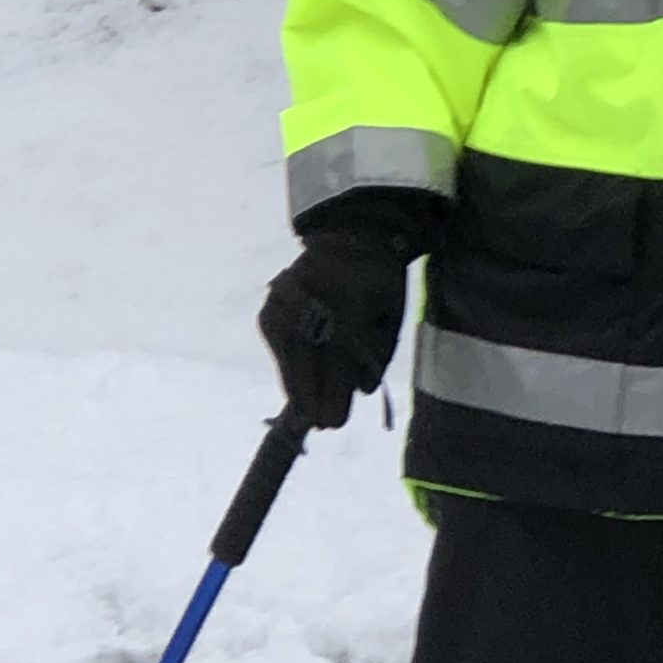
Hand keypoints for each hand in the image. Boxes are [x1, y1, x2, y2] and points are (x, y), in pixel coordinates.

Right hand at [259, 228, 410, 429]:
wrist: (350, 238)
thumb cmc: (378, 285)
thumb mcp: (391, 315)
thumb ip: (377, 354)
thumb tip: (361, 391)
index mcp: (350, 304)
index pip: (337, 361)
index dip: (334, 395)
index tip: (332, 424)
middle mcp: (312, 302)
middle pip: (309, 364)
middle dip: (315, 399)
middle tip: (324, 424)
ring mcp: (287, 303)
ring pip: (290, 359)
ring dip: (299, 387)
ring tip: (307, 411)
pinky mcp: (272, 309)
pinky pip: (280, 348)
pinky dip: (289, 366)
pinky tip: (299, 383)